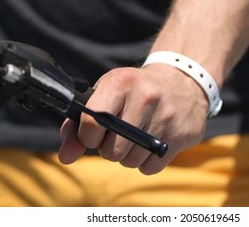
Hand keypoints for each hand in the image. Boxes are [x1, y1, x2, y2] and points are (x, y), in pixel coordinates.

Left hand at [59, 64, 208, 174]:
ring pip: (130, 161)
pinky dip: (146, 162)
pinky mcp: (181, 134)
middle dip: (109, 149)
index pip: (92, 122)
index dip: (88, 137)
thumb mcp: (105, 95)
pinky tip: (151, 142)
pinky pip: (150, 167)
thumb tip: (65, 157)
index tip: (93, 134)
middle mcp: (145, 96)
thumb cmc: (133, 92)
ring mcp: (166, 116)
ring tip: (135, 137)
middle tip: (117, 134)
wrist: (183, 81)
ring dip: (127, 156)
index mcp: (121, 81)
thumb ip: (78, 126)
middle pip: (112, 149)